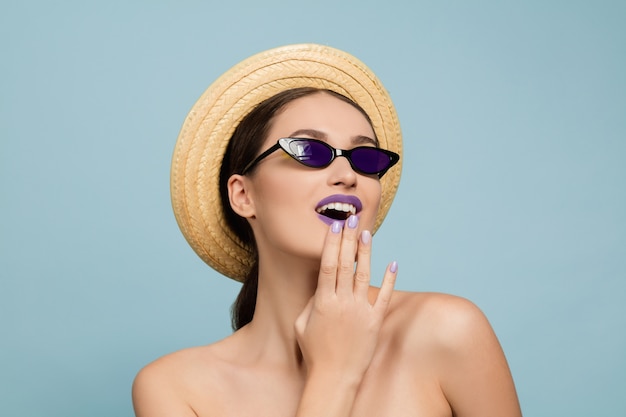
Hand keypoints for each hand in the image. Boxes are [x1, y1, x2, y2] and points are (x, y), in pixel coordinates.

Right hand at [294, 215, 397, 380]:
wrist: (334, 377)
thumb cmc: (314, 351)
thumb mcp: (302, 324)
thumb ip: (311, 301)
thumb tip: (321, 284)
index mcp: (323, 301)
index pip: (327, 265)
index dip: (331, 243)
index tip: (335, 225)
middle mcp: (342, 302)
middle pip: (345, 264)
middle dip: (348, 239)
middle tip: (351, 218)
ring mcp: (360, 311)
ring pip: (364, 275)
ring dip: (366, 252)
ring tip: (367, 233)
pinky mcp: (375, 321)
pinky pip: (384, 297)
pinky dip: (389, 279)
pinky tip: (394, 263)